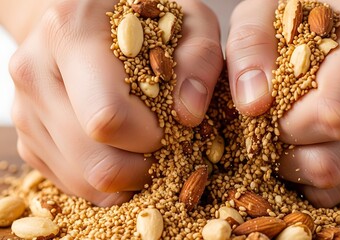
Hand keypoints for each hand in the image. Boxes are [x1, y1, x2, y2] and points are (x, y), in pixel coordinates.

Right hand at [9, 0, 221, 205]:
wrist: (85, 20)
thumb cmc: (141, 18)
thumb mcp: (186, 18)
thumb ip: (199, 57)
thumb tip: (189, 114)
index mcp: (70, 35)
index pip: (109, 117)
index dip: (153, 135)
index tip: (173, 123)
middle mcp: (36, 73)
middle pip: (95, 161)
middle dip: (143, 166)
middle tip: (163, 143)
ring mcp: (25, 110)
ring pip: (83, 180)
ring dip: (126, 175)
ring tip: (144, 144)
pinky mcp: (29, 137)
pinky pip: (72, 183)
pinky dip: (106, 178)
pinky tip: (123, 148)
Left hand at [226, 0, 339, 206]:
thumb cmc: (300, 17)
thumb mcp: (263, 13)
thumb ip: (250, 47)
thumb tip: (254, 104)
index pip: (332, 114)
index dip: (286, 126)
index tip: (268, 111)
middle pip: (338, 157)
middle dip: (290, 153)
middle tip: (274, 129)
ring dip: (303, 168)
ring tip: (290, 135)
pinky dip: (321, 179)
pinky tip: (308, 146)